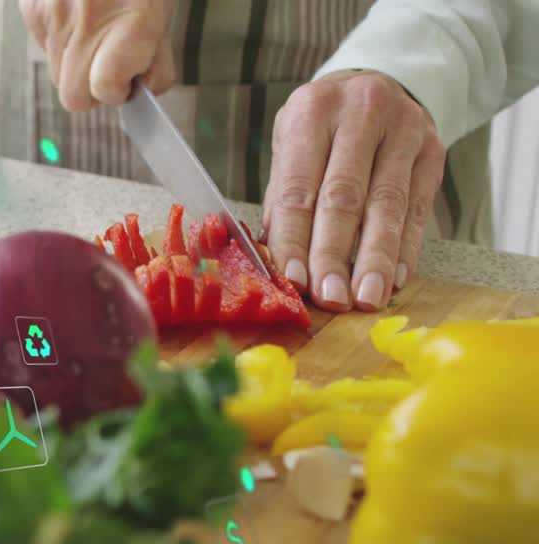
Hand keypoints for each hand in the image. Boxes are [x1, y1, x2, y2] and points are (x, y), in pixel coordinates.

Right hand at [19, 0, 174, 111]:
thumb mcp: (163, 16)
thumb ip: (156, 62)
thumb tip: (142, 90)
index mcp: (127, 27)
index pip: (104, 90)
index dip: (116, 92)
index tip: (125, 82)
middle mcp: (85, 25)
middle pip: (74, 96)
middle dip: (90, 88)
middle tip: (108, 62)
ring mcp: (52, 17)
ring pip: (56, 72)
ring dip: (75, 62)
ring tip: (94, 28)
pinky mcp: (31, 10)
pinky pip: (44, 45)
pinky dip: (60, 39)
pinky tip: (76, 14)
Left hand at [262, 70, 444, 311]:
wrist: (376, 81)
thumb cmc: (322, 127)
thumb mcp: (292, 146)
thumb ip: (283, 200)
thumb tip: (274, 262)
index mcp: (312, 111)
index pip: (299, 186)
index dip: (295, 238)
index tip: (292, 281)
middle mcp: (361, 113)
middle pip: (344, 197)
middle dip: (334, 254)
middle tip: (330, 297)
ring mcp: (404, 128)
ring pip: (388, 204)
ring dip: (375, 258)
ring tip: (365, 298)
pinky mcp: (433, 149)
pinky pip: (418, 206)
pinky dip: (406, 248)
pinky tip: (394, 278)